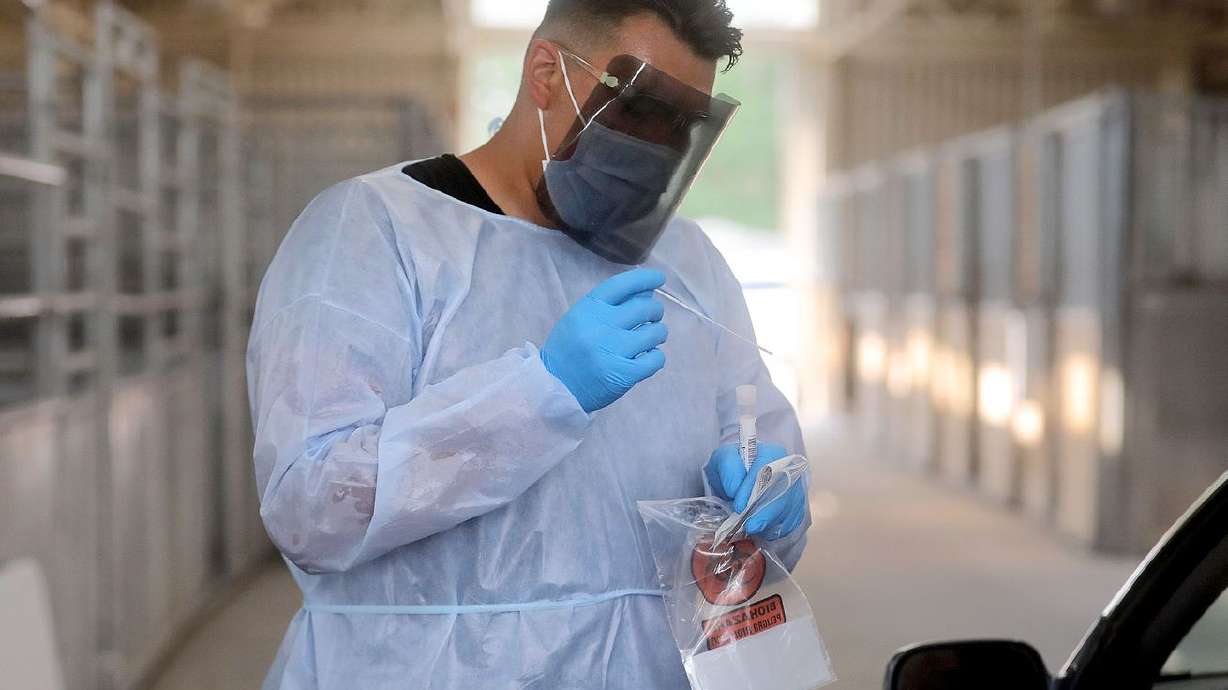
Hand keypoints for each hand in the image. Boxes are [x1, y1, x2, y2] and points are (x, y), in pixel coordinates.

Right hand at [541, 268, 668, 413]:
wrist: (552, 388)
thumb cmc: (568, 351)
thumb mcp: (579, 319)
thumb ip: (609, 306)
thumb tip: (647, 293)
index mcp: (588, 309)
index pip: (623, 284)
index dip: (645, 278)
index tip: (659, 279)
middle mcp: (601, 326)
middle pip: (645, 307)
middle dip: (655, 311)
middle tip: (653, 317)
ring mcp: (612, 351)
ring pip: (655, 333)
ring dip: (658, 334)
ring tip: (649, 339)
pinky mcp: (623, 374)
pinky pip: (656, 359)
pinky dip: (656, 357)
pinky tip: (646, 358)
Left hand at [705, 442, 806, 540]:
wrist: (742, 476)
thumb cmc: (734, 468)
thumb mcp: (723, 460)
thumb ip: (728, 469)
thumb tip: (735, 489)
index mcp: (772, 453)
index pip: (766, 470)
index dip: (753, 489)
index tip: (739, 506)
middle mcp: (790, 469)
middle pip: (783, 492)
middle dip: (765, 512)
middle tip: (749, 526)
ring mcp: (797, 488)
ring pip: (789, 508)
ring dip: (771, 523)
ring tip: (753, 529)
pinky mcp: (798, 506)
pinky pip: (793, 520)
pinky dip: (778, 528)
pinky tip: (764, 531)